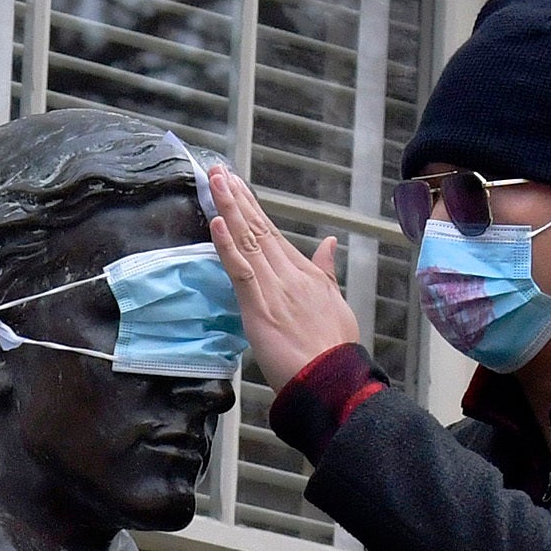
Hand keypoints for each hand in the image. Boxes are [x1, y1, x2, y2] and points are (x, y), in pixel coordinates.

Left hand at [204, 164, 368, 389]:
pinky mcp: (260, 308)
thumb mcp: (335, 303)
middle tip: (218, 170)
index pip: (273, 233)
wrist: (333, 379)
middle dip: (237, 197)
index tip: (236, 186)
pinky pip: (241, 271)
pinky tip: (217, 222)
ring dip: (230, 209)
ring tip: (216, 181)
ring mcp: (274, 289)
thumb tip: (328, 244)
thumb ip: (327, 271)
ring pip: (248, 241)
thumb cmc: (334, 349)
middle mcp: (289, 274)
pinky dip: (228, 245)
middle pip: (258, 229)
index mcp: (305, 273)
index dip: (252, 208)